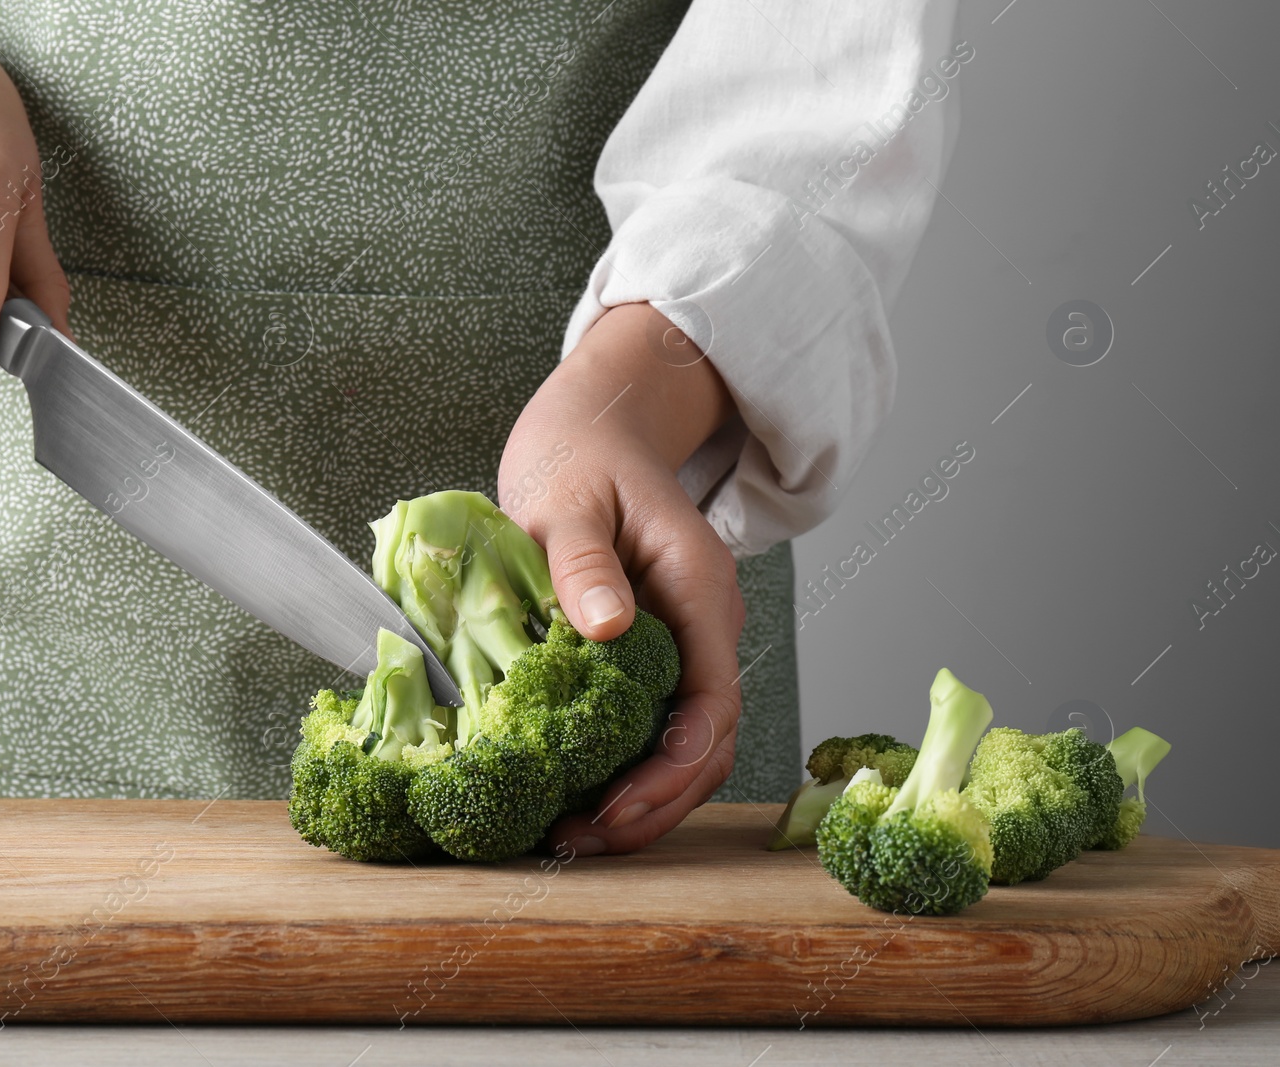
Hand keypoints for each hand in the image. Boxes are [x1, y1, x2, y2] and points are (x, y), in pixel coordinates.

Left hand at [499, 302, 745, 855]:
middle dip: (656, 802)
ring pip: (687, 742)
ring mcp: (683, 641)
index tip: (615, 808)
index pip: (711, 702)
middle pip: (709, 740)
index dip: (671, 768)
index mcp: (698, 589)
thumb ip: (584, 562)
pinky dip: (625, 768)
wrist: (593, 427)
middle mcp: (704, 624)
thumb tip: (607, 629)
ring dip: (642, 797)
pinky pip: (654, 724)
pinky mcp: (651, 652)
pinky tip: (575, 792)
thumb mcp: (568, 500)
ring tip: (573, 834)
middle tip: (581, 840)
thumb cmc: (581, 457)